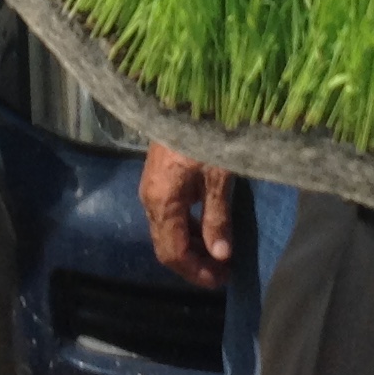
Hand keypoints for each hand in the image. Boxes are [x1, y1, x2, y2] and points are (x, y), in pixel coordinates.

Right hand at [140, 141, 233, 287]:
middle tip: (224, 271)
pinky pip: (169, 215)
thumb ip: (217, 217)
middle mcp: (149, 199)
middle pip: (166, 246)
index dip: (196, 272)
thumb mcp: (217, 175)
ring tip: (219, 253)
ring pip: (166, 232)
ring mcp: (151, 188)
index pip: (173, 253)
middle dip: (193, 264)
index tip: (223, 279)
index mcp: (161, 202)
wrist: (187, 95)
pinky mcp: (158, 178)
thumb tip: (220, 255)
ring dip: (191, 247)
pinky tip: (207, 228)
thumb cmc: (205, 133)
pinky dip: (187, 228)